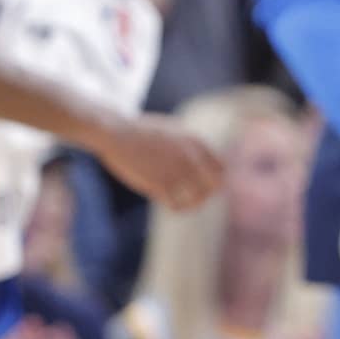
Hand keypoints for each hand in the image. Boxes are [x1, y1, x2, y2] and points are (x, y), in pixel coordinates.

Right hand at [89, 113, 224, 211]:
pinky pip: (177, 204)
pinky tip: (173, 206)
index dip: (215, 180)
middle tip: (196, 197)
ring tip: (184, 204)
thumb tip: (199, 156)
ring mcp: (176, 170)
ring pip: (198, 198)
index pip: (222, 169)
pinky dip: (178, 208)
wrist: (118, 133)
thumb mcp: (173, 130)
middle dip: (208, 193)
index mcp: (195, 142)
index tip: (204, 186)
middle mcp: (191, 156)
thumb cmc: (142, 132)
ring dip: (193, 204)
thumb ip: (188, 144)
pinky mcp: (159, 183)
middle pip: (216, 185)